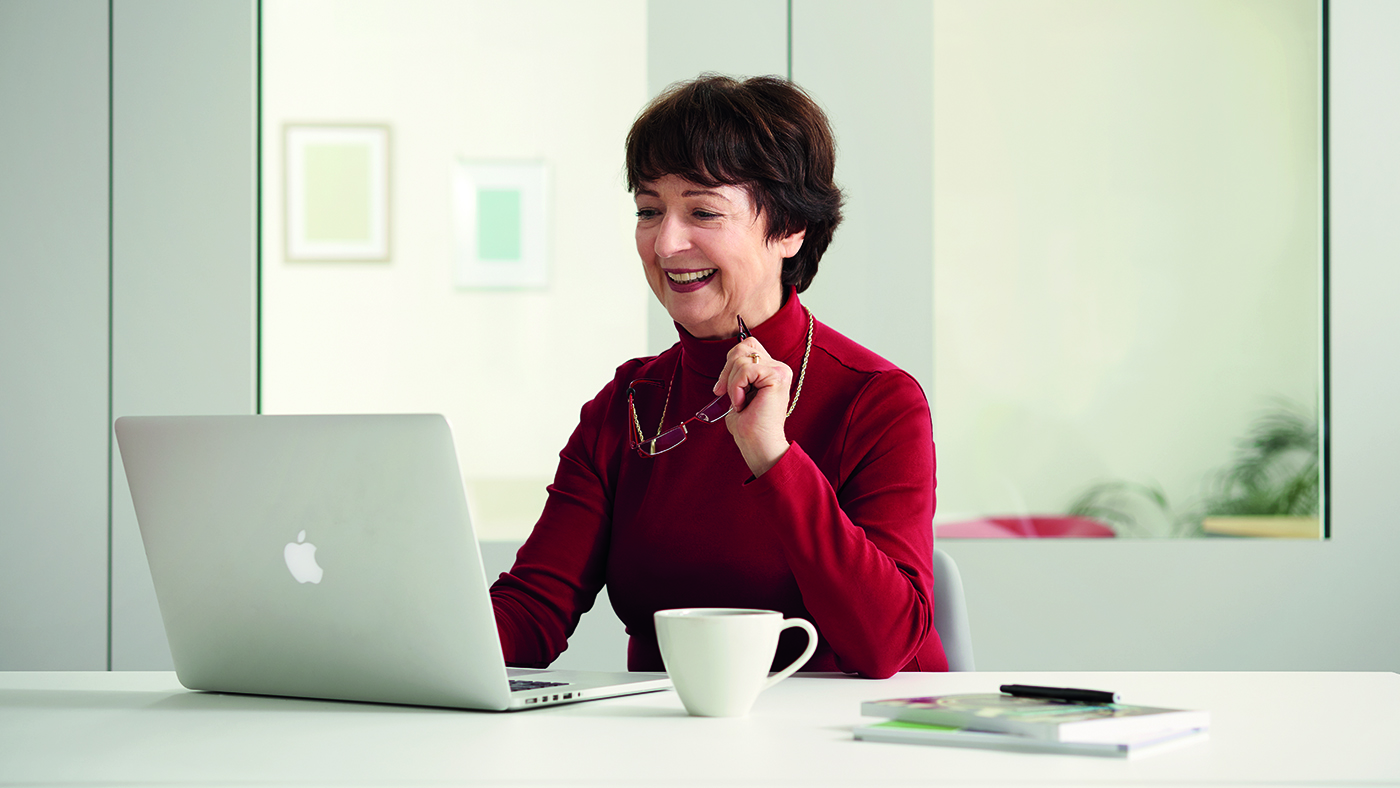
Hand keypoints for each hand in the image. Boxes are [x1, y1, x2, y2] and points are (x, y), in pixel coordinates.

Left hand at [712, 336, 792, 476]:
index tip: (722, 387)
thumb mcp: (739, 392)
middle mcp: (779, 367)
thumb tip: (729, 361)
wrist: (758, 445)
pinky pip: (745, 370)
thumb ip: (738, 373)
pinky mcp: (777, 377)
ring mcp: (780, 371)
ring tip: (738, 402)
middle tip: (722, 393)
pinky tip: (742, 403)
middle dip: (726, 370)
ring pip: (741, 359)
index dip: (730, 362)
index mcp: (772, 370)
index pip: (747, 346)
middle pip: (742, 348)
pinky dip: (736, 387)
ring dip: (731, 383)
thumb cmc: (748, 425)